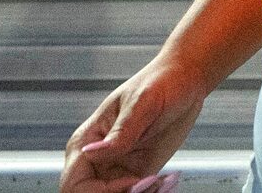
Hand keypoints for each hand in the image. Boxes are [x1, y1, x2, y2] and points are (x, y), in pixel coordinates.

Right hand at [60, 55, 207, 192]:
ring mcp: (116, 168)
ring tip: (163, 181)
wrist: (187, 79)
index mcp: (85, 142)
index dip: (100, 192)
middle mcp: (96, 160)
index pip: (74, 184)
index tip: (134, 182)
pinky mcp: (138, 172)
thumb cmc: (161, 81)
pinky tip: (169, 180)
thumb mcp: (143, 102)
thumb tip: (90, 154)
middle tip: (151, 184)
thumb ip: (120, 131)